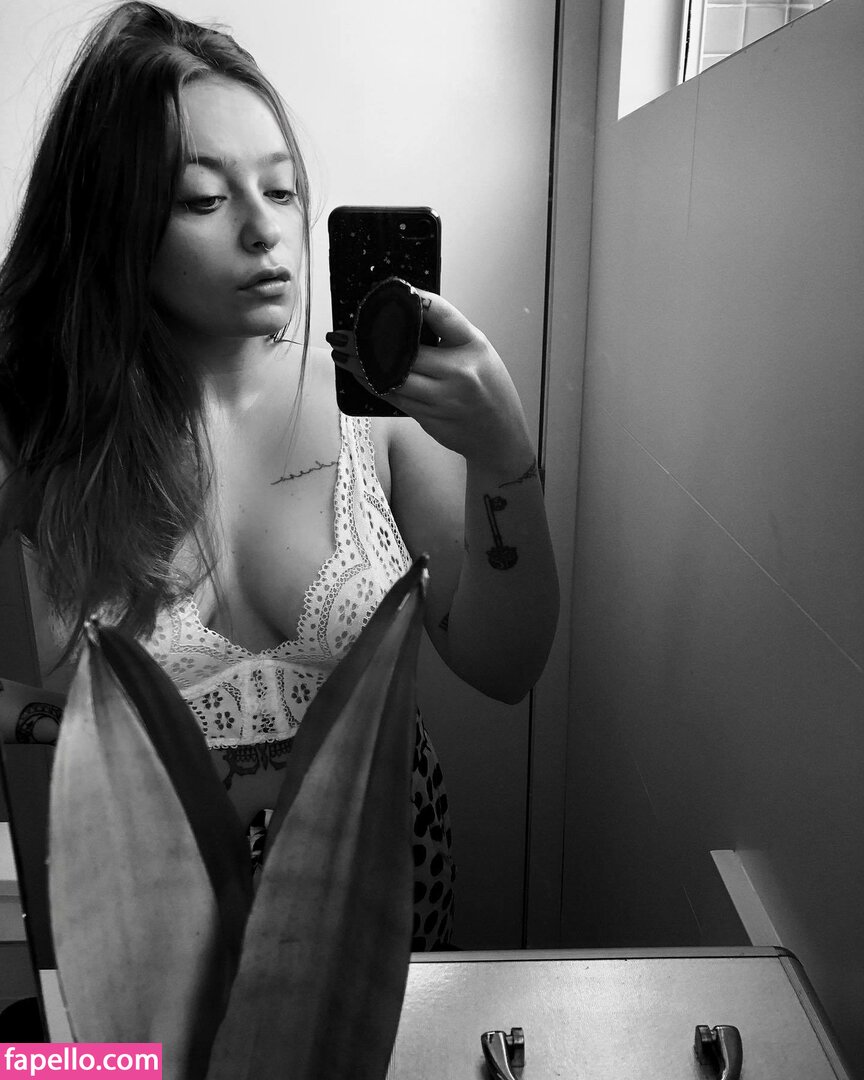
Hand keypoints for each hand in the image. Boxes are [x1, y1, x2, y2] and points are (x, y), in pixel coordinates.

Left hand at [327, 291, 533, 471]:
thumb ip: (448, 335)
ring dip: (362, 366)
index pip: (442, 313)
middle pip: (404, 351)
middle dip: (369, 342)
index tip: (392, 291)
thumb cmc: (488, 390)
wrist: (498, 436)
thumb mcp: (478, 352)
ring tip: (341, 353)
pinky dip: (373, 384)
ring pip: (393, 377)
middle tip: (342, 334)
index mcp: (473, 345)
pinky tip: (358, 374)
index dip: (415, 300)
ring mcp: (442, 397)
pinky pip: (394, 397)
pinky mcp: (428, 416)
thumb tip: (405, 316)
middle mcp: (458, 371)